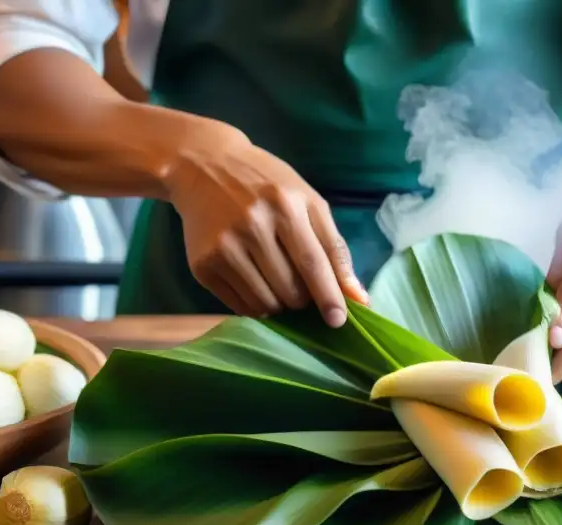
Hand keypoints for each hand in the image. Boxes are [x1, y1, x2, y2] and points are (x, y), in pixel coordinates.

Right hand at [164, 127, 367, 323]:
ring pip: (266, 304)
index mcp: (285, 207)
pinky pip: (241, 306)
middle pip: (291, 290)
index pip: (313, 264)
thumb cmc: (267, 185)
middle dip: (304, 299)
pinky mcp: (202, 265)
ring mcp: (223, 248)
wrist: (202, 166)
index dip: (329, 296)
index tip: (339, 321)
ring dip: (281, 305)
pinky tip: (256, 283)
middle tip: (301, 284)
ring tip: (278, 281)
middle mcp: (252, 227)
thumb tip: (359, 298)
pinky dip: (257, 305)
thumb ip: (335, 249)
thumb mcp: (308, 203)